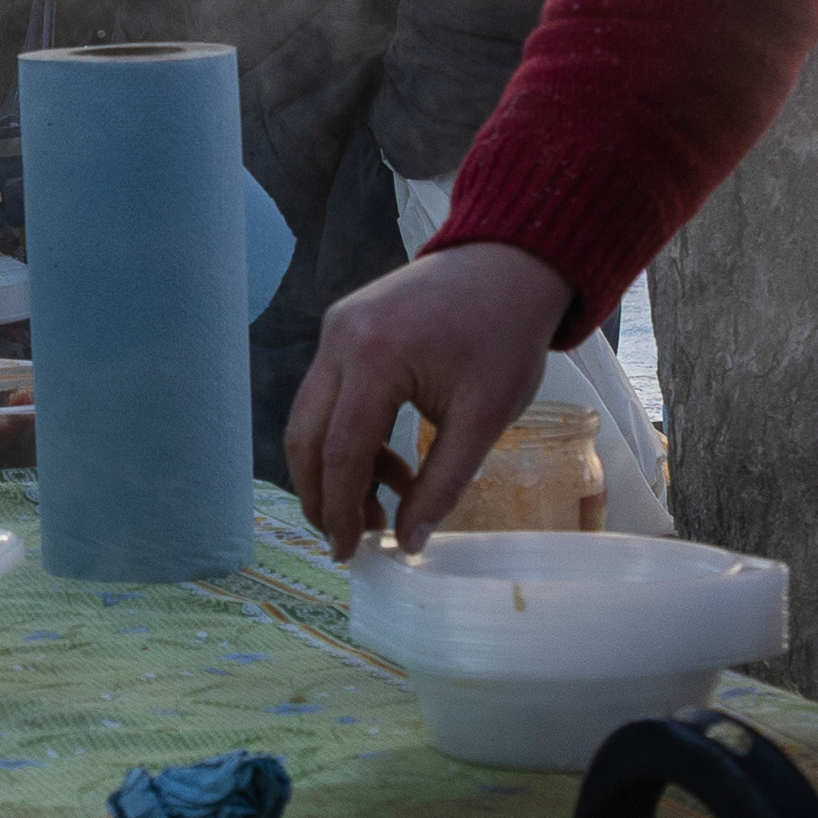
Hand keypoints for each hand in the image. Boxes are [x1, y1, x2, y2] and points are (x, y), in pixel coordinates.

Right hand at [283, 240, 580, 557]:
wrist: (510, 264)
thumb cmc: (506, 337)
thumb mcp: (483, 420)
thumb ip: (442, 485)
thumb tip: (408, 543)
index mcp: (375, 357)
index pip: (341, 451)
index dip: (341, 510)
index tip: (351, 552)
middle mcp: (341, 339)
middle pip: (307, 436)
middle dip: (321, 496)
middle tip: (348, 539)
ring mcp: (336, 329)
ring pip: (312, 418)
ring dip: (337, 470)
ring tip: (379, 509)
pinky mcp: (344, 328)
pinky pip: (330, 394)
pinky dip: (350, 436)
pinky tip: (389, 466)